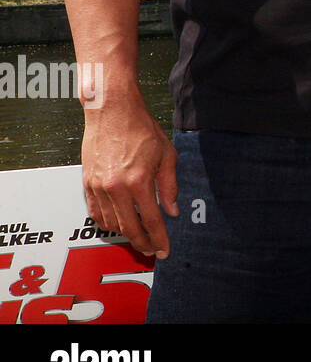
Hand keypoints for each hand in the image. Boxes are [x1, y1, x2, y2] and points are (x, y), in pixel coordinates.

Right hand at [81, 93, 178, 258]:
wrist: (112, 111)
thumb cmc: (141, 128)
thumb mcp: (166, 154)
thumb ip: (169, 185)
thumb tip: (172, 210)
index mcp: (139, 181)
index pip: (152, 220)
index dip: (159, 238)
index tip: (164, 250)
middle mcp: (116, 188)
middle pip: (129, 228)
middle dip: (142, 243)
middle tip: (152, 249)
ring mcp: (98, 187)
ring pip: (111, 224)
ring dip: (125, 234)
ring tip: (139, 236)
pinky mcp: (87, 184)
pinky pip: (96, 213)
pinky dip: (107, 223)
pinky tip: (118, 223)